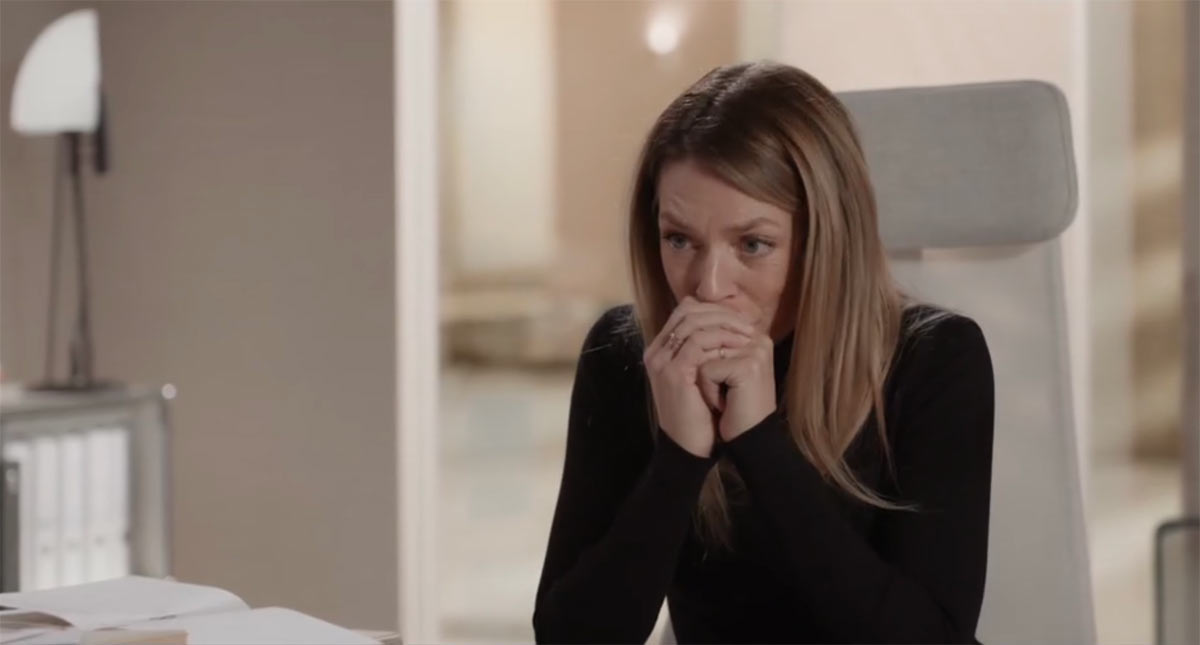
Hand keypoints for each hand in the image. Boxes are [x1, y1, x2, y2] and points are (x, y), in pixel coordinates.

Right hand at [643, 298, 754, 456]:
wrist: (690, 447)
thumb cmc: (699, 414)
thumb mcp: (699, 377)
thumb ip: (704, 352)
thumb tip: (727, 325)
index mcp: (660, 351)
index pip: (684, 312)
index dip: (713, 309)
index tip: (739, 318)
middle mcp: (656, 353)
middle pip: (687, 312)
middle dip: (721, 313)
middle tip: (747, 321)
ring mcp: (662, 362)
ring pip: (693, 324)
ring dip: (725, 325)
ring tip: (748, 333)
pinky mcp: (674, 373)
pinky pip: (698, 344)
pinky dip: (721, 340)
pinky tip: (740, 345)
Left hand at [697, 328, 776, 441]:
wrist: (748, 439)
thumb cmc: (733, 406)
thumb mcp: (721, 370)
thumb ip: (712, 344)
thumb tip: (686, 319)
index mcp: (753, 335)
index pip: (712, 324)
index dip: (697, 350)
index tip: (708, 377)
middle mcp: (757, 338)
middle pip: (705, 337)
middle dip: (700, 367)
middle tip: (713, 391)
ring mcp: (754, 351)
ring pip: (703, 353)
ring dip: (702, 380)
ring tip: (717, 399)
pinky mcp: (747, 366)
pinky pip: (707, 370)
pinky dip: (708, 392)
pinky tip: (722, 407)